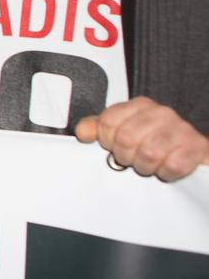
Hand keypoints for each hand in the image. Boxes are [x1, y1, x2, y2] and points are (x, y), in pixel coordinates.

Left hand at [75, 96, 208, 181]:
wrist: (192, 151)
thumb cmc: (156, 141)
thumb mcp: (124, 130)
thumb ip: (99, 128)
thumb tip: (82, 131)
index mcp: (140, 105)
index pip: (108, 122)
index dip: (107, 140)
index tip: (114, 146)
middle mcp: (161, 113)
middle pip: (126, 139)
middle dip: (126, 156)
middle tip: (133, 158)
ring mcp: (181, 129)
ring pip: (148, 153)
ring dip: (145, 166)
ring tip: (149, 164)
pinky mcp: (196, 148)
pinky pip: (172, 166)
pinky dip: (166, 173)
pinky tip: (165, 168)